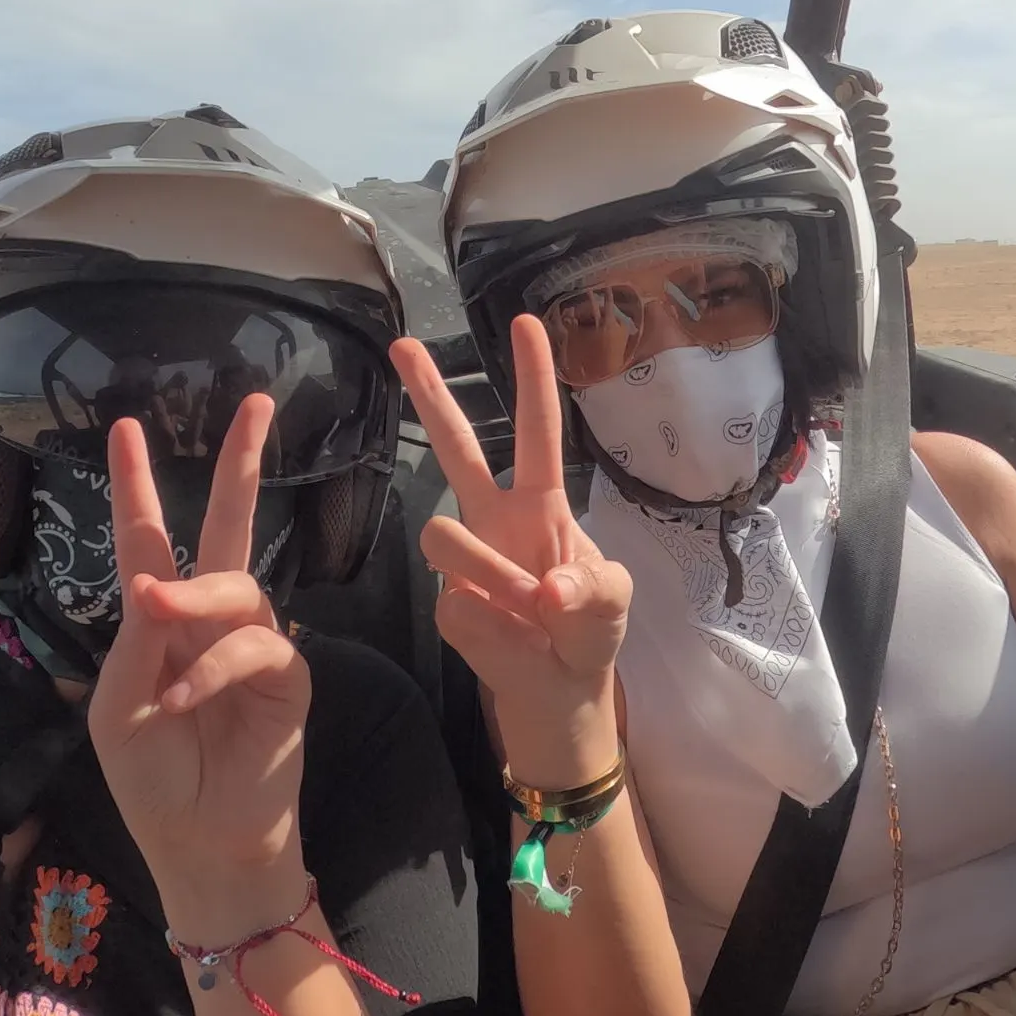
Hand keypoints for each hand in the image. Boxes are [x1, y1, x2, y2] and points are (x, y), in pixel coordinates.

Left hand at [87, 398, 309, 924]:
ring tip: (160, 612)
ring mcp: (254, 645)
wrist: (203, 845)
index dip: (138, 487)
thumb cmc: (153, 781)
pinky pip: (256, 646)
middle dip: (242, 465)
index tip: (126, 428)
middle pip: (228, 528)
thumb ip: (135, 640)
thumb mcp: (118, 706)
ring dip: (196, 596)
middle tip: (258, 404)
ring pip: (237, 585)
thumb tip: (156, 580)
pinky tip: (189, 698)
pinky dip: (216, 667)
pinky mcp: (287, 676)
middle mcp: (211, 621)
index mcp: (161, 624)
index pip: (150, 542)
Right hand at [390, 314, 632, 786]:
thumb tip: (551, 589)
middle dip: (429, 394)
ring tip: (530, 611)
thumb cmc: (590, 632)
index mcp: (542, 504)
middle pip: (455, 446)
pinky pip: (457, 602)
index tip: (525, 323)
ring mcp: (464, 557)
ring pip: (443, 534)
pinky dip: (495, 627)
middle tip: (402, 343)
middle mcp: (494, 518)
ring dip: (491, 574)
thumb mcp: (614, 605)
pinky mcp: (446, 602)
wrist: (559, 692)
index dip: (532, 379)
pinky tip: (513, 640)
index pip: (537, 431)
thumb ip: (595, 591)